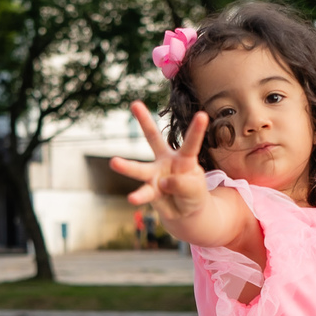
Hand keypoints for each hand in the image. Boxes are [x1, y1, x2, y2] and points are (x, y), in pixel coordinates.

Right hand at [109, 101, 211, 222]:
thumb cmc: (193, 194)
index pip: (191, 143)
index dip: (196, 130)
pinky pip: (143, 194)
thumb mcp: (196, 189)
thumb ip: (183, 184)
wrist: (185, 212)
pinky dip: (139, 197)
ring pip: (140, 169)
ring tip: (113, 162)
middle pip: (153, 138)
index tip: (202, 115)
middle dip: (144, 121)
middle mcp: (166, 161)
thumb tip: (163, 182)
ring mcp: (155, 175)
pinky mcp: (150, 191)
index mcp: (184, 158)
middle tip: (135, 104)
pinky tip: (132, 199)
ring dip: (126, 166)